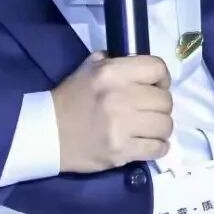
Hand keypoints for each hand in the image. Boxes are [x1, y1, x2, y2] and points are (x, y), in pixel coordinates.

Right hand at [51, 52, 172, 172]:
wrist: (48, 133)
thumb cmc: (71, 97)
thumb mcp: (89, 67)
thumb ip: (115, 61)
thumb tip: (140, 67)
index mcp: (113, 73)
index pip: (157, 69)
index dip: (162, 77)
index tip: (157, 86)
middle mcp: (120, 97)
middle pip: (165, 100)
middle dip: (162, 105)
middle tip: (151, 110)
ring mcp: (122, 126)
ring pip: (165, 125)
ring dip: (161, 127)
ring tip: (151, 128)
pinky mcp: (121, 151)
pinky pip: (157, 148)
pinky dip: (159, 147)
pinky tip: (151, 144)